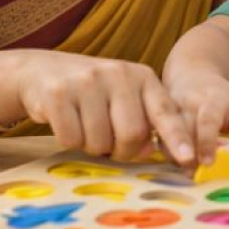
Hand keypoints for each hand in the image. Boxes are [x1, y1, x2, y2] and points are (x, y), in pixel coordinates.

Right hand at [12, 51, 192, 163]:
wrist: (40, 70)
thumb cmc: (91, 92)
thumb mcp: (124, 98)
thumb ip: (143, 122)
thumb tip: (148, 151)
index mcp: (141, 76)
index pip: (165, 111)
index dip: (177, 137)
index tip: (188, 158)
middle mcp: (118, 73)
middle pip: (132, 135)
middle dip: (121, 151)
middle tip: (108, 143)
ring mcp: (87, 81)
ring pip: (100, 142)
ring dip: (92, 146)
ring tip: (84, 126)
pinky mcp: (58, 92)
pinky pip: (71, 139)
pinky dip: (69, 140)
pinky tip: (65, 121)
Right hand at [166, 70, 228, 166]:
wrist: (193, 76)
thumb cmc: (221, 98)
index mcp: (211, 100)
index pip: (207, 120)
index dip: (207, 142)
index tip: (208, 163)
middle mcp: (187, 103)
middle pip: (183, 131)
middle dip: (187, 155)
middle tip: (195, 174)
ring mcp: (169, 110)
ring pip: (167, 137)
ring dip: (177, 157)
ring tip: (189, 171)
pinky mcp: (157, 118)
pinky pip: (160, 139)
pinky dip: (169, 154)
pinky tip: (180, 163)